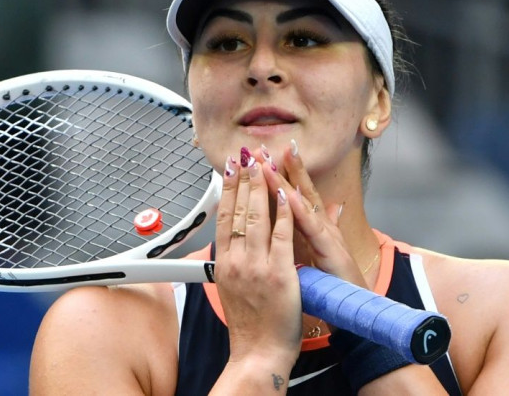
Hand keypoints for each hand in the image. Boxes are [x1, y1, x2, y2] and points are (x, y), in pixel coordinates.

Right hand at [214, 148, 300, 367]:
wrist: (258, 354)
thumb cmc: (249, 325)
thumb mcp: (231, 288)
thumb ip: (233, 261)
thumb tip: (230, 245)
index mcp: (225, 264)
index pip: (224, 217)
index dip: (227, 190)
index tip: (229, 169)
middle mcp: (237, 261)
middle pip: (238, 211)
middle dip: (243, 178)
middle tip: (246, 154)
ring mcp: (257, 266)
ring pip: (257, 217)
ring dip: (261, 186)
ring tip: (263, 163)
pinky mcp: (279, 273)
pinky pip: (282, 235)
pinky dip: (283, 212)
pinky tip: (284, 193)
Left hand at [271, 141, 366, 287]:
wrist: (356, 310)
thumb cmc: (338, 284)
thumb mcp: (325, 254)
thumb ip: (323, 228)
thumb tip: (332, 207)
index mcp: (315, 228)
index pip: (296, 195)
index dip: (281, 174)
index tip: (262, 154)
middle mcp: (321, 227)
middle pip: (298, 192)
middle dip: (280, 169)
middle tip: (261, 148)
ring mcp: (328, 237)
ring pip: (303, 205)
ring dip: (286, 181)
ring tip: (269, 162)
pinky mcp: (332, 252)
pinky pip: (313, 230)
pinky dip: (301, 212)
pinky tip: (289, 196)